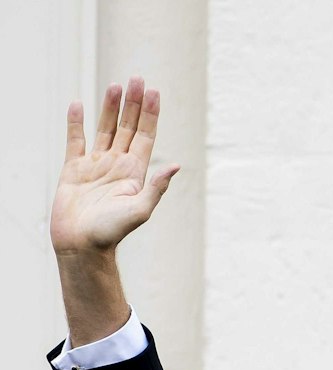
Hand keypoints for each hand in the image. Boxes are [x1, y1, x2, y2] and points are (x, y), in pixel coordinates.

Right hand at [51, 78, 178, 257]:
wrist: (82, 245)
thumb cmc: (112, 232)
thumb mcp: (140, 210)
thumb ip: (157, 187)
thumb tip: (176, 166)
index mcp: (135, 172)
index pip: (146, 136)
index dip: (150, 114)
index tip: (153, 92)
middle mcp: (117, 164)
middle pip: (127, 127)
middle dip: (133, 103)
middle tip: (137, 78)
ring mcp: (95, 165)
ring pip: (104, 129)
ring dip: (109, 107)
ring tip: (115, 85)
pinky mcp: (73, 169)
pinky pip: (75, 140)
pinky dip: (76, 122)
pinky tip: (79, 105)